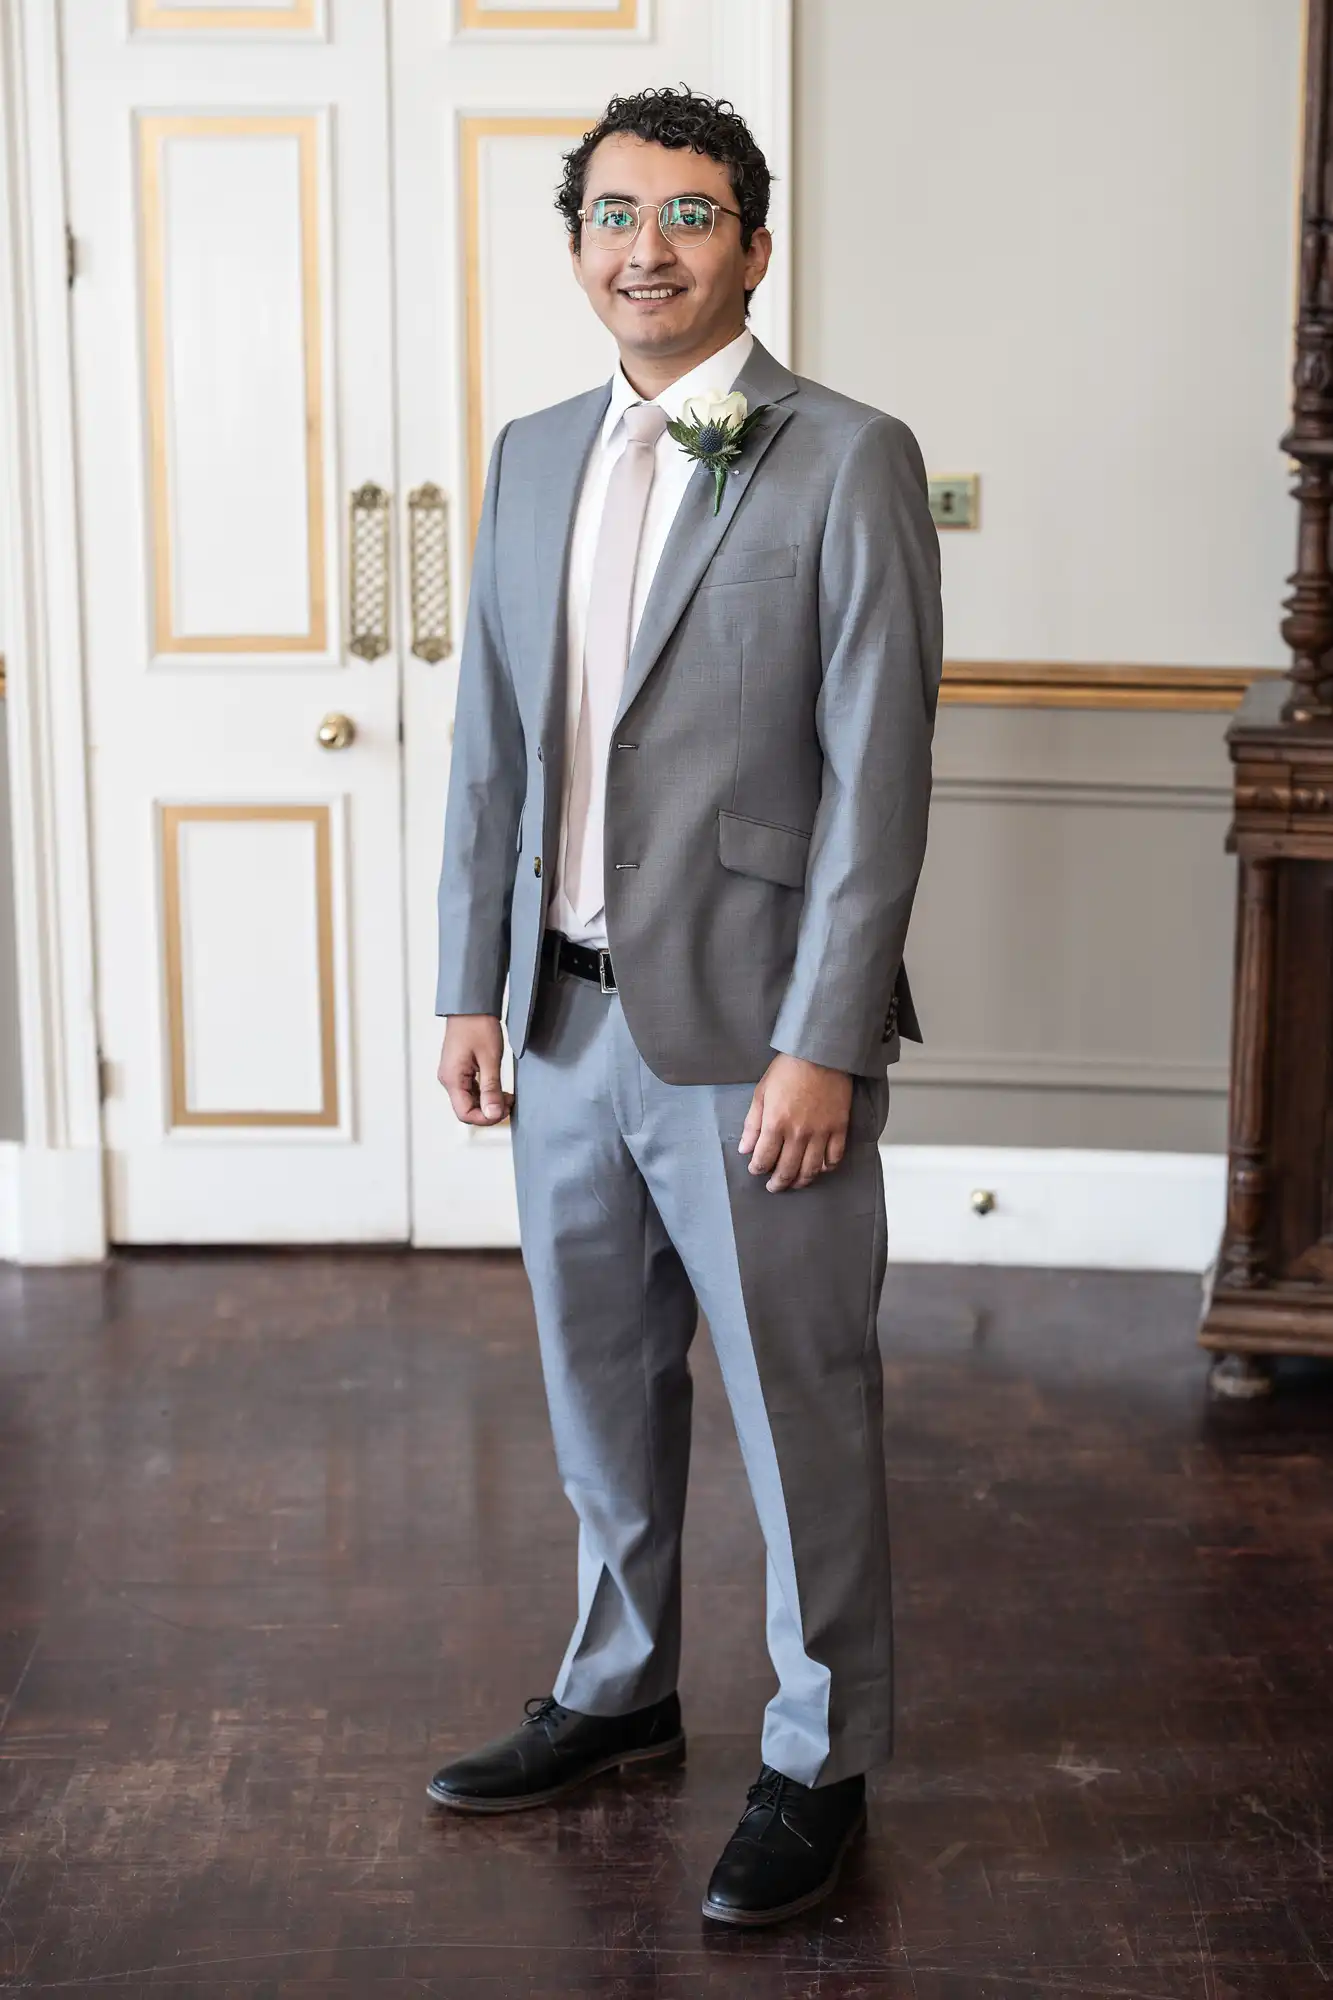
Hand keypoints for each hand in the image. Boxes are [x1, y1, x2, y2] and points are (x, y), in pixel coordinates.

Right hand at [438, 1015, 512, 1125]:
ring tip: (507, 1095)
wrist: (471, 1005)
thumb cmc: (478, 1026)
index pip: (465, 1114)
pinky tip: (499, 1088)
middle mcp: (448, 1079)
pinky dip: (484, 1093)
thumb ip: (491, 1089)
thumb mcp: (490, 1059)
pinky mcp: (458, 1070)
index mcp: (452, 1078)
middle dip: (489, 1111)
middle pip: (466, 1109)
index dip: (486, 1119)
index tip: (505, 1111)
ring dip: (488, 1103)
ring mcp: (452, 1075)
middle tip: (509, 1102)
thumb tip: (494, 1114)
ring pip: (469, 1101)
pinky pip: (470, 1090)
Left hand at [739, 1054, 852, 1191]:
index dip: (757, 1168)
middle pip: (787, 1170)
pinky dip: (826, 1167)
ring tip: (794, 1184)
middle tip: (773, 1187)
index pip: (764, 1159)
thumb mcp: (761, 1093)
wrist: (820, 1054)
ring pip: (811, 1169)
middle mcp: (798, 1133)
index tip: (755, 1169)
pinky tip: (819, 1168)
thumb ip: (753, 1124)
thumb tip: (745, 1149)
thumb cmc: (788, 1070)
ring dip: (800, 1181)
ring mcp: (821, 1132)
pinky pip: (834, 1158)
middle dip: (777, 1183)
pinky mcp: (839, 1128)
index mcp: (776, 1123)